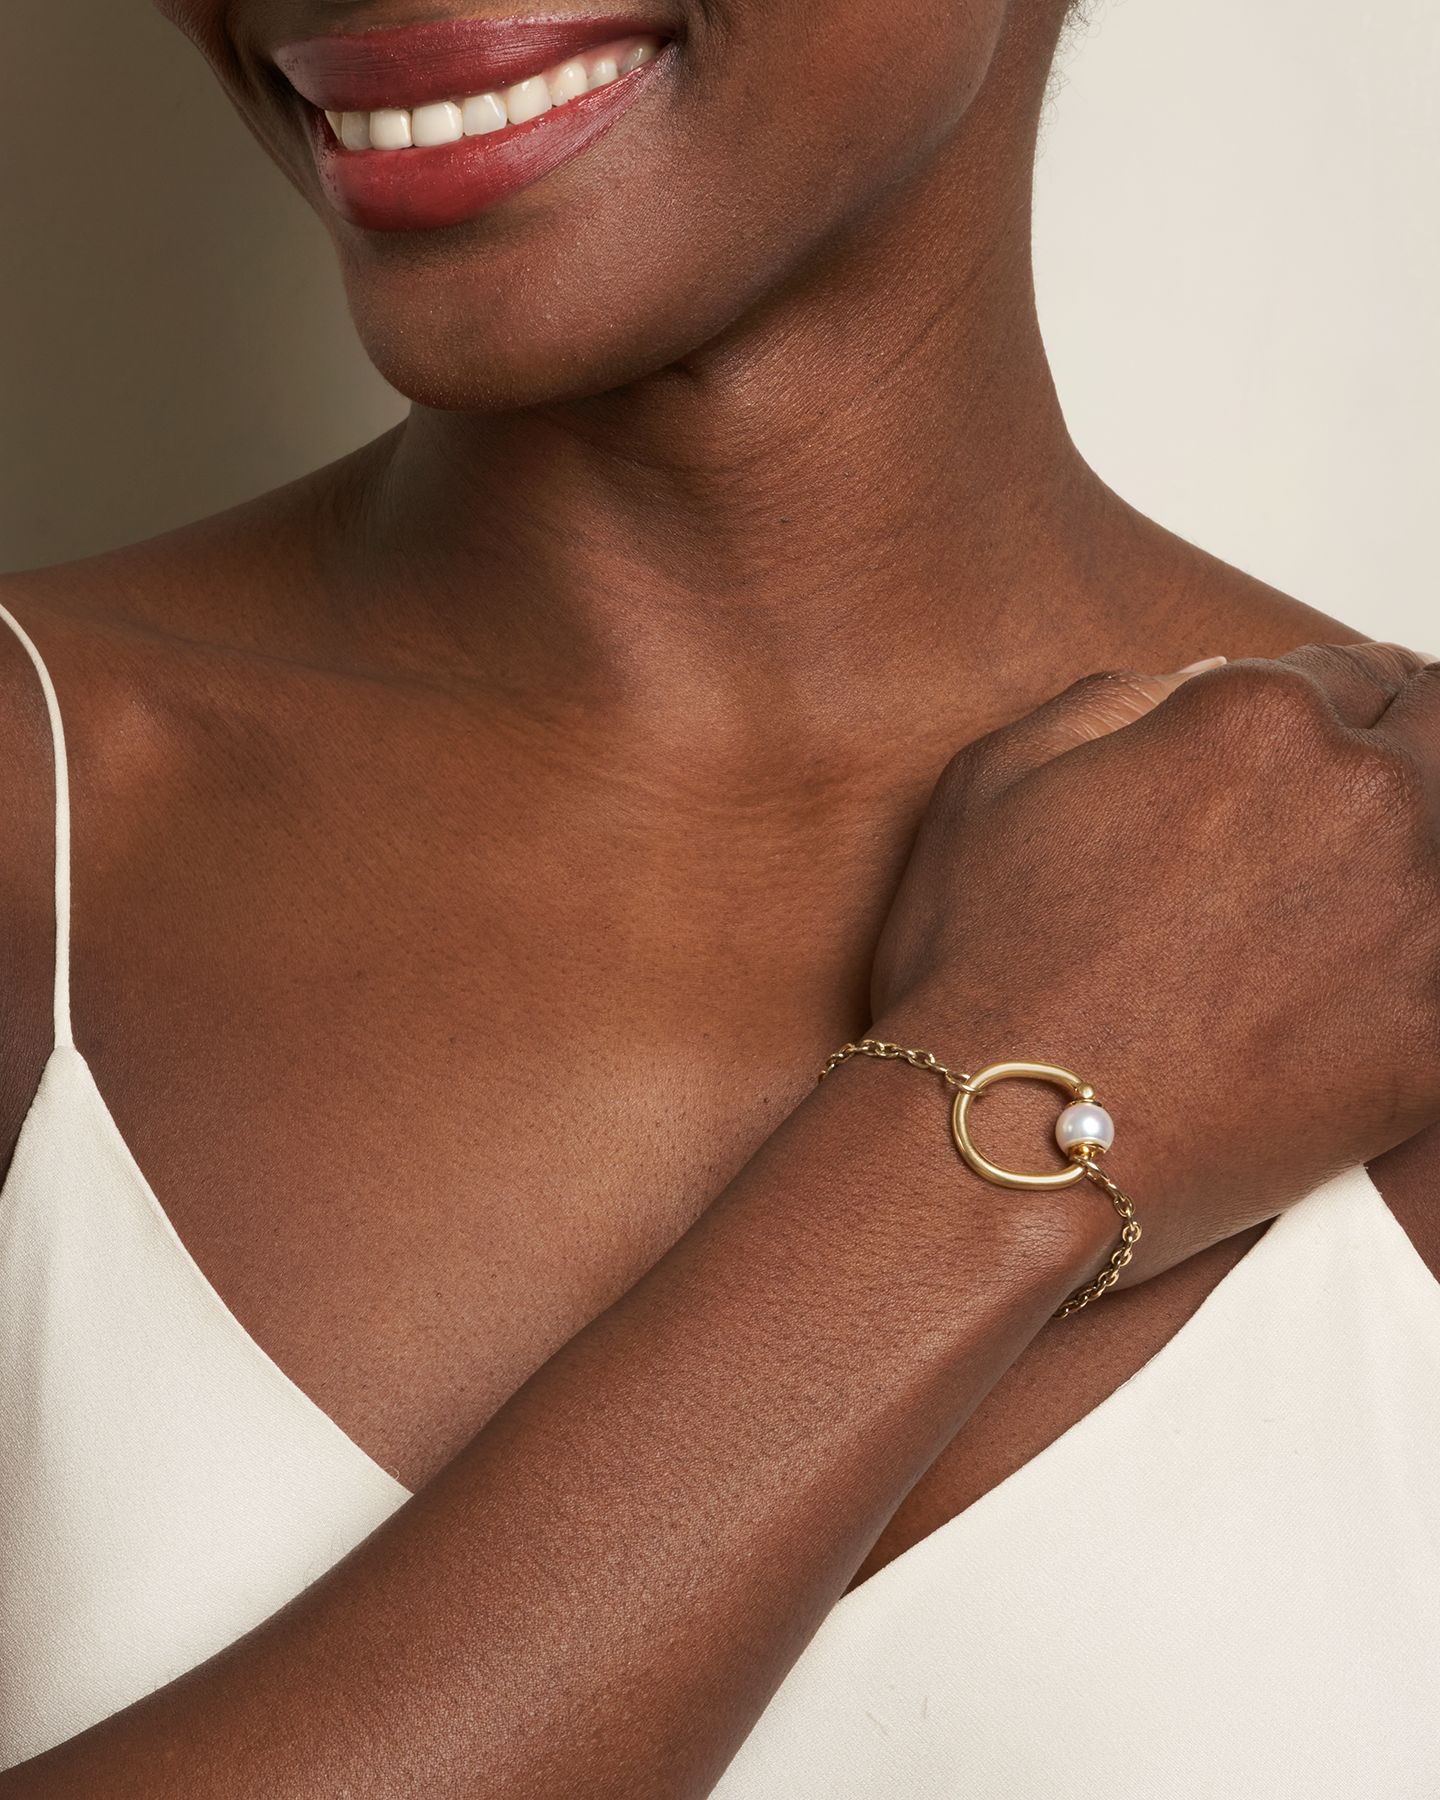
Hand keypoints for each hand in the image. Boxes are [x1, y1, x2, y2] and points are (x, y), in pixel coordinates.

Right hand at [870, 645, 1439, 1281]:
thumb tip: (1212, 680)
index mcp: (1256, 717)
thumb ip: (1118, 699)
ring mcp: (1415, 917)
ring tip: (1362, 896)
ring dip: (1420, 849)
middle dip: (1412, 740)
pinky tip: (1375, 984)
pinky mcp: (1435, 1035)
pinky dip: (1425, 965)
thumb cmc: (985, 971)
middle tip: (1364, 805)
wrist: (1008, 1142)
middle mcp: (1359, 795)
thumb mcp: (996, 777)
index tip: (1325, 744)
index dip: (1333, 702)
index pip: (1349, 671)